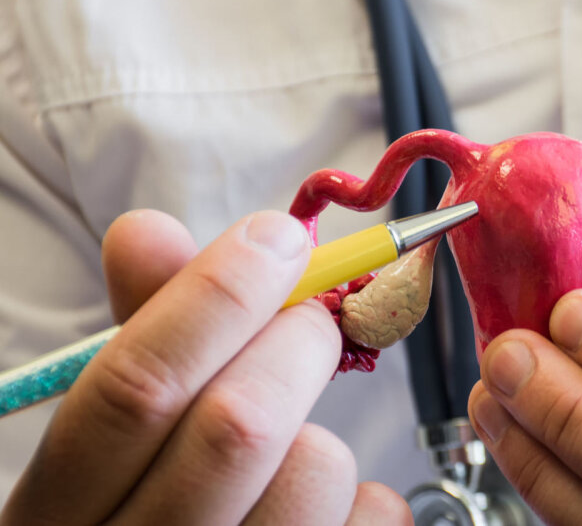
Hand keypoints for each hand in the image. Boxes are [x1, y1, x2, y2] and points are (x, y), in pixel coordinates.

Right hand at [1, 210, 409, 524]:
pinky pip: (373, 514)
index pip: (135, 387)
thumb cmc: (148, 500)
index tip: (274, 240)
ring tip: (292, 449)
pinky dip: (365, 494)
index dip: (214, 299)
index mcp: (62, 507)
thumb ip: (145, 331)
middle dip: (296, 342)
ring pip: (315, 468)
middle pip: (238, 425)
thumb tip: (147, 231)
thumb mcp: (120, 431)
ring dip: (322, 432)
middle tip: (311, 320)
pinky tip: (321, 508)